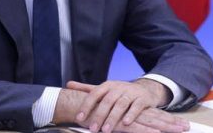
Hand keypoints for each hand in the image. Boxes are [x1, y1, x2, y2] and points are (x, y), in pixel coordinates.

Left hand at [66, 80, 184, 132]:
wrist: (144, 89)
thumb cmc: (120, 92)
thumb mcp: (104, 89)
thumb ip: (87, 89)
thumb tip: (68, 84)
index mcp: (107, 85)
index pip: (94, 94)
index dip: (86, 106)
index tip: (79, 118)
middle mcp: (119, 87)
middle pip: (107, 101)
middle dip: (99, 115)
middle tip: (93, 129)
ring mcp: (131, 92)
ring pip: (121, 104)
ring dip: (113, 117)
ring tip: (106, 130)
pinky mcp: (142, 99)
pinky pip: (136, 106)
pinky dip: (131, 114)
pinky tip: (126, 123)